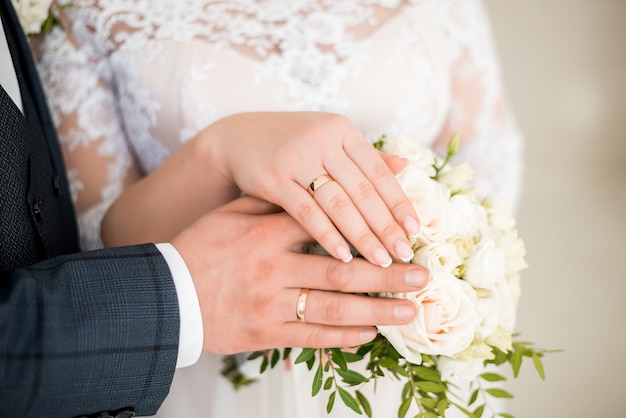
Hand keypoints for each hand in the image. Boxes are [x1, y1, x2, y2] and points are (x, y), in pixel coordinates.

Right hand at [171, 196, 427, 353]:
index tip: (397, 229)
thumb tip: (315, 178)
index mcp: (267, 231)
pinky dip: (344, 337)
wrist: (166, 293)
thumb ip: (274, 199)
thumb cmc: (202, 248)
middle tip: (422, 275)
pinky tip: (371, 334)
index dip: (367, 226)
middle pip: (342, 270)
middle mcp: (273, 267)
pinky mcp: (265, 333)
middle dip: (387, 274)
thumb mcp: (232, 213)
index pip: (327, 224)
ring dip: (377, 310)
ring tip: (410, 310)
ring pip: (333, 308)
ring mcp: (270, 303)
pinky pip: (312, 337)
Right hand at [202, 111, 420, 266]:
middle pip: (362, 190)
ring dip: (362, 235)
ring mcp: (296, 158)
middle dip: (386, 224)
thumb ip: (362, 156)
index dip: (399, 201)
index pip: (378, 171)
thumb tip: (405, 164)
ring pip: (338, 203)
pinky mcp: (272, 178)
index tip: (416, 230)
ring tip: (382, 261)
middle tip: (405, 252)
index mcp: (341, 130)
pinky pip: (306, 212)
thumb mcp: (326, 141)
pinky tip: (343, 256)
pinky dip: (327, 235)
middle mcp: (322, 140)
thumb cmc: (290, 144)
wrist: (236, 137)